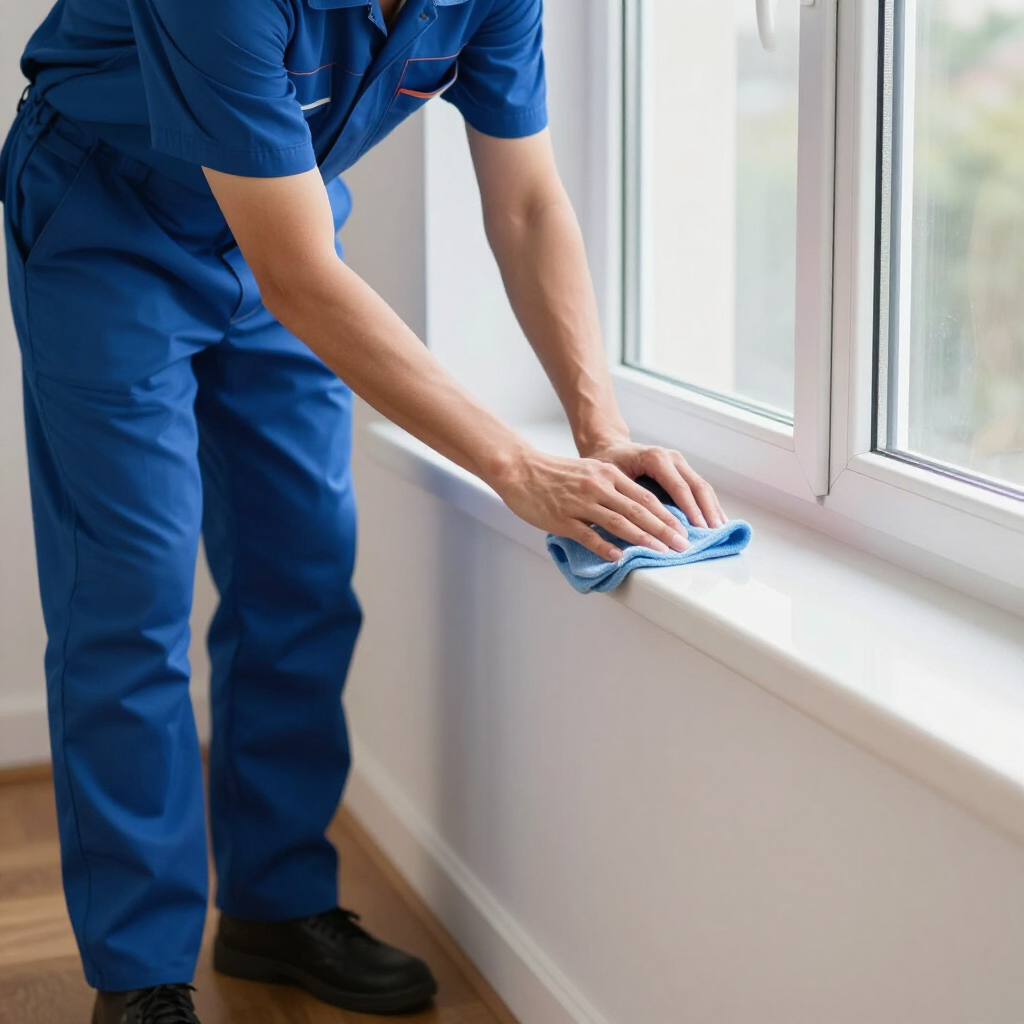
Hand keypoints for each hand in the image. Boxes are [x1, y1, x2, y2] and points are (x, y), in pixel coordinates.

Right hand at [493, 448, 692, 562]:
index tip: (683, 530)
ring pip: (619, 522)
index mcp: (607, 475)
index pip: (645, 497)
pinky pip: (588, 535)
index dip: (667, 516)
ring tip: (660, 552)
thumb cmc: (553, 473)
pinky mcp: (562, 518)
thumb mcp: (590, 472)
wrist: (520, 469)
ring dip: (642, 539)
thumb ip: (612, 488)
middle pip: (638, 511)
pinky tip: (618, 558)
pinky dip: (605, 547)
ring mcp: (580, 503)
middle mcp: (598, 487)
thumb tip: (635, 510)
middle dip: (664, 530)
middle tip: (682, 546)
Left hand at [578, 437, 726, 530]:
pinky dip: (708, 504)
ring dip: (712, 508)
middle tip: (713, 533)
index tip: (697, 529)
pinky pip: (699, 487)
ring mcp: (679, 462)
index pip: (678, 486)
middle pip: (696, 486)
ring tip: (720, 529)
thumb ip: (626, 496)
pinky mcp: (682, 470)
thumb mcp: (611, 478)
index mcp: (655, 458)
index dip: (689, 509)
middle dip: (706, 511)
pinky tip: (716, 519)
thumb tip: (638, 526)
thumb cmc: (607, 463)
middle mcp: (671, 457)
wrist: (610, 447)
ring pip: (702, 486)